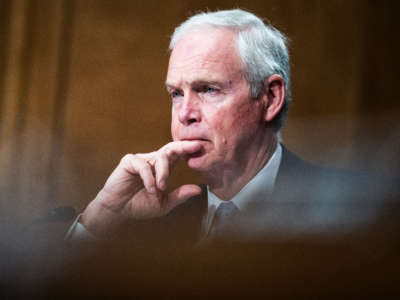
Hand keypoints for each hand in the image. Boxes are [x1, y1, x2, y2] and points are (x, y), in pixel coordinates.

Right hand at [81, 141, 202, 236]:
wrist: (118, 211)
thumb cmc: (140, 206)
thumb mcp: (164, 204)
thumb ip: (179, 195)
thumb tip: (198, 189)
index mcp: (163, 168)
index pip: (178, 155)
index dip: (189, 150)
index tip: (203, 148)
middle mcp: (153, 160)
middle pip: (171, 148)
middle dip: (184, 146)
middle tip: (197, 145)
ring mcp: (141, 159)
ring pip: (159, 157)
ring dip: (164, 173)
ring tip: (161, 188)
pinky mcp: (129, 162)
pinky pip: (143, 165)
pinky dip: (149, 177)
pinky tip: (150, 188)